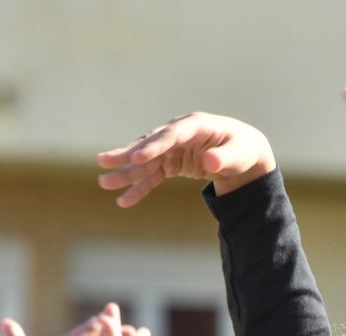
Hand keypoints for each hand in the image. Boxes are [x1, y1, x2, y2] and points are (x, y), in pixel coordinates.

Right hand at [97, 113, 275, 206]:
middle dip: (127, 155)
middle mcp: (178, 134)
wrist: (242, 155)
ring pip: (145, 161)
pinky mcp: (170, 163)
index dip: (154, 146)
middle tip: (104, 162)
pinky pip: (151, 176)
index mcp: (196, 125)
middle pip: (150, 144)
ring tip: (104, 182)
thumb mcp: (239, 155)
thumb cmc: (241, 150)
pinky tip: (123, 200)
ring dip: (125, 172)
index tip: (137, 157)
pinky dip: (138, 188)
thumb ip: (224, 158)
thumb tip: (209, 161)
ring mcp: (172, 148)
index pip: (171, 135)